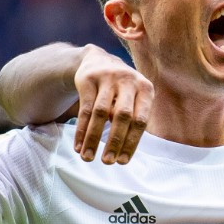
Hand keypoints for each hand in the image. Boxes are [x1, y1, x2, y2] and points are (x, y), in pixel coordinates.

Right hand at [73, 46, 153, 164]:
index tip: (122, 162)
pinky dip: (81, 130)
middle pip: (123, 116)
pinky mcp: (89, 79)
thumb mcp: (134, 98)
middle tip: (107, 162)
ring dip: (93, 138)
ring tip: (87, 158)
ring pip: (100, 113)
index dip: (131, 143)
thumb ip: (133, 120)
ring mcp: (108, 78)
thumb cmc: (121, 89)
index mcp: (145, 89)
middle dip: (115, 142)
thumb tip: (123, 153)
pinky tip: (78, 145)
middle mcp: (129, 81)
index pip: (141, 121)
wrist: (99, 60)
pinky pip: (84, 109)